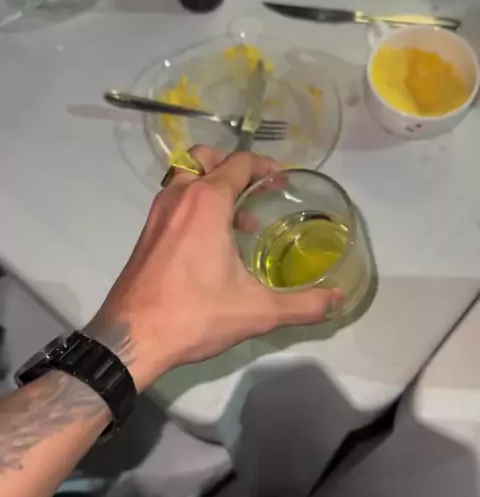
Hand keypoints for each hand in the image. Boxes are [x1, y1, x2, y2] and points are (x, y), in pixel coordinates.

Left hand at [89, 146, 340, 391]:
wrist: (132, 338)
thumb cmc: (195, 315)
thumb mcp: (257, 311)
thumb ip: (302, 304)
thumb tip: (337, 300)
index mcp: (207, 202)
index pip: (239, 163)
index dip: (264, 166)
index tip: (282, 181)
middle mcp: (179, 197)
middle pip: (204, 158)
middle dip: (231, 166)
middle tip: (255, 189)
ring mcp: (157, 214)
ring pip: (184, 179)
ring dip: (210, 186)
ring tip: (238, 219)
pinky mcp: (146, 234)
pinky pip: (174, 203)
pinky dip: (194, 206)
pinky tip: (212, 243)